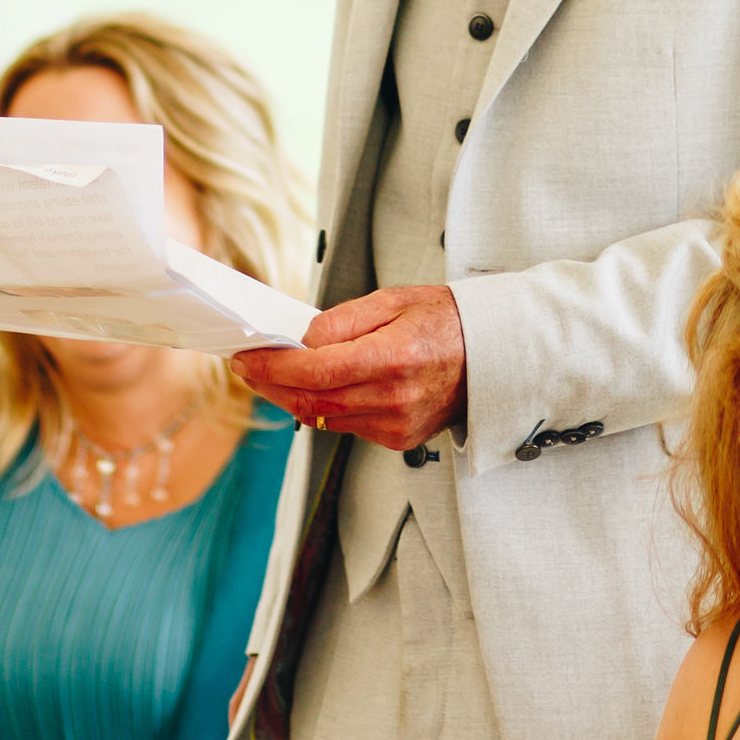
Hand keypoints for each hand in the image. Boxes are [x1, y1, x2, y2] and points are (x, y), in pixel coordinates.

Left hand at [238, 286, 466, 451]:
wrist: (493, 356)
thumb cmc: (446, 321)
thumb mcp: (394, 300)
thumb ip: (343, 319)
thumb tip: (302, 339)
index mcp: (394, 358)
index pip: (316, 370)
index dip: (273, 366)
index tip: (246, 356)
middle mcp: (395, 398)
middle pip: (311, 401)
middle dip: (271, 384)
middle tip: (249, 366)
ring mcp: (397, 425)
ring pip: (323, 419)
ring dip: (292, 397)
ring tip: (274, 374)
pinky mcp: (397, 439)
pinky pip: (346, 426)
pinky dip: (324, 408)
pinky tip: (316, 389)